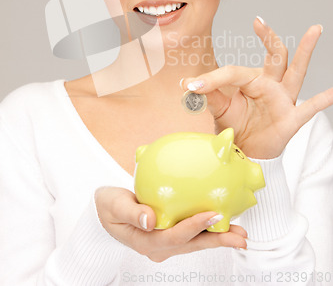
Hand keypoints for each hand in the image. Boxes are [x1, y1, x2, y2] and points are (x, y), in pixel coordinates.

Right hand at [94, 186, 246, 261]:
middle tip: (240, 237)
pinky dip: (207, 229)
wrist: (103, 211)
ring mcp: (165, 243)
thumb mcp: (114, 206)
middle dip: (218, 241)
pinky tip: (222, 222)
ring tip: (239, 234)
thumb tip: (151, 219)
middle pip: (192, 244)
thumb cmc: (108, 206)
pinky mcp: (168, 235)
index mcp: (146, 241)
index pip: (175, 236)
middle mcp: (159, 247)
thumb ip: (132, 213)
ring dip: (217, 237)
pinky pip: (191, 234)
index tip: (213, 214)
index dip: (196, 226)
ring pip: (195, 241)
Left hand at [181, 18, 332, 158]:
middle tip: (259, 22)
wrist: (245, 153)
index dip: (211, 79)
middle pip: (274, 56)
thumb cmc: (235, 126)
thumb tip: (189, 86)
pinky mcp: (291, 119)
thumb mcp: (218, 110)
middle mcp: (270, 85)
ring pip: (296, 71)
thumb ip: (209, 96)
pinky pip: (310, 108)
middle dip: (268, 38)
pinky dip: (323, 100)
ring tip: (315, 29)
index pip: (234, 72)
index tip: (189, 86)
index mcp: (251, 81)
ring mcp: (283, 100)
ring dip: (305, 51)